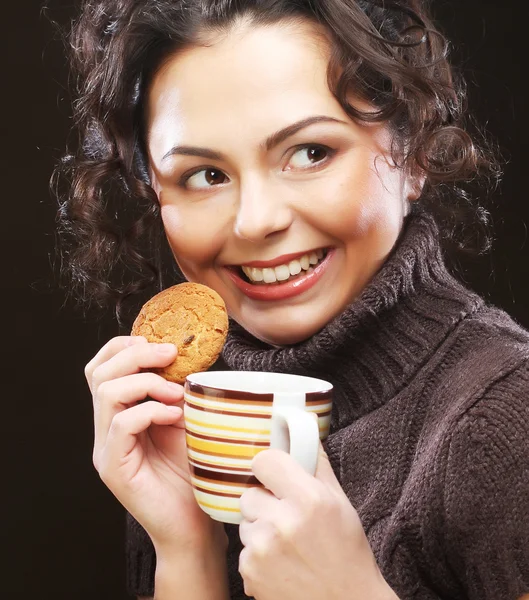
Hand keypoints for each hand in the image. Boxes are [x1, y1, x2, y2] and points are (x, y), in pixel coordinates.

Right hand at [85, 336, 225, 553]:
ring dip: (146, 382)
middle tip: (171, 355)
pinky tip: (174, 416)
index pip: (102, 367)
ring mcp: (105, 449)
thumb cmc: (195, 471)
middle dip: (136, 355)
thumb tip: (185, 356)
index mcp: (119, 414)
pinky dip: (150, 410)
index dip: (124, 346)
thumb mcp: (186, 419)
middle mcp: (106, 429)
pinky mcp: (113, 467)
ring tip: (176, 394)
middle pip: (99, 373)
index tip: (160, 345)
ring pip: (106, 393)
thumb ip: (175, 391)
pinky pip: (121, 424)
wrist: (194, 524)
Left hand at [238, 444, 396, 599]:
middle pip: (249, 494)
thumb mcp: (341, 503)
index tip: (274, 474)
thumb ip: (317, 465)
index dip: (269, 466)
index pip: (264, 461)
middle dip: (264, 502)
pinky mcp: (250, 573)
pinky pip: (244, 551)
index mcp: (308, 499)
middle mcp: (282, 522)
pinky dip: (257, 556)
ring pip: (245, 523)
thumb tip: (304, 432)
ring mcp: (263, 550)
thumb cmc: (347, 553)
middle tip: (285, 516)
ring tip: (286, 544)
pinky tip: (281, 564)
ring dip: (260, 529)